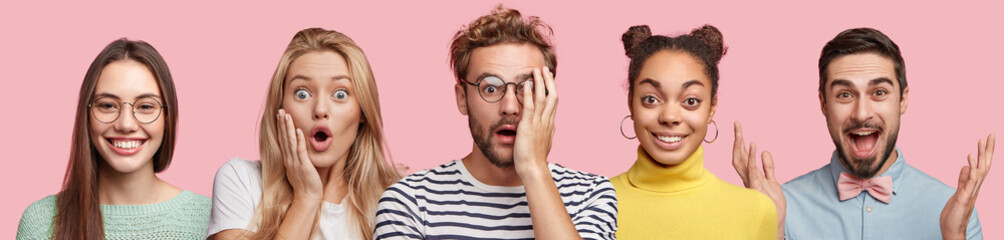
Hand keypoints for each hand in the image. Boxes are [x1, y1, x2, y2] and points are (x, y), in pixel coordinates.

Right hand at [277, 109, 322, 203]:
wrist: (307, 197)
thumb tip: (298, 147)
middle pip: (284, 138)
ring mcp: (295, 162)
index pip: (283, 139)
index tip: (280, 115)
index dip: (281, 127)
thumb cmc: (304, 183)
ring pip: (290, 142)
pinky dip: (298, 140)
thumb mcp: (298, 167)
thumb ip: (297, 157)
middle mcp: (289, 159)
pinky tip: (298, 130)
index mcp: (288, 158)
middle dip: (282, 123)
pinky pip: (300, 151)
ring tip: (286, 115)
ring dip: (288, 128)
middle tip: (280, 110)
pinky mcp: (303, 166)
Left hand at [513, 67, 557, 178]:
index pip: (553, 103)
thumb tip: (551, 128)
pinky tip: (526, 84)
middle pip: (551, 96)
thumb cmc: (536, 159)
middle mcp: (546, 121)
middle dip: (548, 81)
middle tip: (544, 69)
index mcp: (550, 125)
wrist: (533, 168)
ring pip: (542, 98)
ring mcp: (538, 123)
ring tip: (536, 70)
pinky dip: (528, 94)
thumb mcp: (545, 143)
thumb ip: (547, 133)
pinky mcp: (528, 126)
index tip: (549, 79)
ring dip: (539, 82)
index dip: (551, 89)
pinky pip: (530, 106)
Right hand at [732, 121, 785, 238]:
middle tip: (737, 123)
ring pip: (741, 161)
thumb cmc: (772, 204)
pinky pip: (752, 170)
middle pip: (737, 155)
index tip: (739, 128)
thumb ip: (768, 167)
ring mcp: (750, 182)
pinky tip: (753, 145)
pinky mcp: (756, 187)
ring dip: (740, 145)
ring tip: (740, 130)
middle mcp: (747, 178)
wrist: (775, 220)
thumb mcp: (773, 182)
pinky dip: (751, 157)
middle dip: (737, 139)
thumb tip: (765, 152)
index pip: (741, 156)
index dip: (739, 143)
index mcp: (750, 175)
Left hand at [941, 134, 993, 239]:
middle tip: (991, 134)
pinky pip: (970, 180)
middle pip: (985, 165)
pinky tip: (969, 157)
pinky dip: (971, 168)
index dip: (984, 153)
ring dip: (981, 155)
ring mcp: (971, 192)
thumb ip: (963, 180)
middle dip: (988, 150)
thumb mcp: (958, 192)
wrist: (952, 230)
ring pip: (980, 170)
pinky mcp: (964, 197)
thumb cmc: (955, 213)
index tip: (986, 139)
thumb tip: (966, 166)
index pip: (982, 166)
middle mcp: (976, 187)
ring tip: (982, 140)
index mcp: (974, 185)